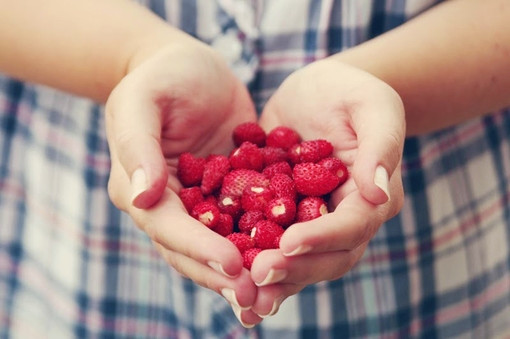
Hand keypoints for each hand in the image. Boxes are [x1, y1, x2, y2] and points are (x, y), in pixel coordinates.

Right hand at [105, 41, 262, 325]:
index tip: (232, 265)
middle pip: (191, 249)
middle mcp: (166, 205)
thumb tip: (142, 197)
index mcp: (138, 187)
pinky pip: (243, 225)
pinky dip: (260, 246)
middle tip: (256, 298)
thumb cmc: (164, 75)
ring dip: (242, 272)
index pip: (166, 225)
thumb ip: (138, 145)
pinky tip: (288, 262)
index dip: (198, 247)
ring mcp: (197, 204)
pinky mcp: (227, 196)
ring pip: (217, 246)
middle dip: (222, 274)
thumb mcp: (144, 99)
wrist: (191, 68)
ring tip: (272, 296)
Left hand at [248, 58, 404, 317]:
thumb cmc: (351, 91)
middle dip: (294, 269)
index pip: (352, 225)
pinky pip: (270, 245)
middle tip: (257, 276)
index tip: (288, 243)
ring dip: (272, 282)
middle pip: (327, 257)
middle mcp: (345, 218)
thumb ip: (381, 144)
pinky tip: (226, 277)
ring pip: (298, 261)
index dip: (322, 237)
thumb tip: (378, 193)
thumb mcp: (373, 105)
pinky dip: (251, 264)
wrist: (319, 91)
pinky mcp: (284, 218)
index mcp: (372, 196)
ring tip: (242, 298)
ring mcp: (313, 222)